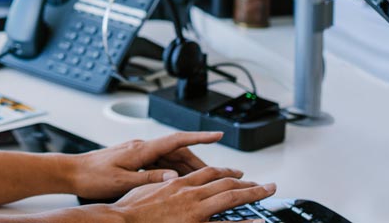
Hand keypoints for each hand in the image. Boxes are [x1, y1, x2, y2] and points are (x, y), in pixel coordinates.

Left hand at [67, 131, 225, 200]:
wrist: (72, 172)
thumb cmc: (92, 176)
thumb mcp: (122, 181)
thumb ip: (149, 179)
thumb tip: (174, 179)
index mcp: (140, 149)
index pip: (176, 140)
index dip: (199, 137)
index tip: (217, 134)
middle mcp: (141, 147)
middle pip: (177, 151)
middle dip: (198, 161)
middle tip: (217, 174)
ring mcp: (138, 153)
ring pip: (170, 159)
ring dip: (186, 169)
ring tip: (203, 182)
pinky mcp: (134, 160)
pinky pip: (159, 164)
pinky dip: (172, 173)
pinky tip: (179, 183)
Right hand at [110, 166, 275, 221]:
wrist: (120, 220)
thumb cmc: (127, 210)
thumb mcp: (143, 189)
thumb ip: (158, 183)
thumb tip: (168, 180)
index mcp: (177, 183)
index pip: (208, 172)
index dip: (226, 171)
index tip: (239, 173)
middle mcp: (189, 193)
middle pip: (225, 182)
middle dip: (247, 182)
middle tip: (264, 184)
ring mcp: (194, 209)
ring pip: (230, 196)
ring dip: (252, 192)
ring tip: (268, 191)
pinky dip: (244, 222)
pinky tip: (258, 221)